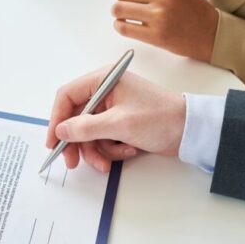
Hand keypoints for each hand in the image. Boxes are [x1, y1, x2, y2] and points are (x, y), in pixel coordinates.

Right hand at [46, 68, 185, 172]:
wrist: (191, 131)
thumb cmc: (160, 119)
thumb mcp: (119, 124)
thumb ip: (85, 128)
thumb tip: (60, 131)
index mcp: (104, 80)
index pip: (67, 96)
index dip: (56, 120)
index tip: (53, 142)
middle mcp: (106, 91)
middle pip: (76, 118)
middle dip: (77, 143)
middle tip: (73, 163)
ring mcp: (114, 108)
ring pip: (89, 133)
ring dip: (97, 151)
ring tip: (108, 163)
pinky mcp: (121, 123)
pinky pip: (104, 139)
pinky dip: (112, 150)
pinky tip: (129, 151)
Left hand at [105, 0, 218, 62]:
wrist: (211, 32)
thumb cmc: (190, 8)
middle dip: (123, 0)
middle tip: (134, 6)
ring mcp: (159, 15)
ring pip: (119, 9)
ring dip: (119, 14)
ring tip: (130, 16)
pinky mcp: (156, 34)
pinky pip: (123, 28)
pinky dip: (120, 26)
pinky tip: (129, 25)